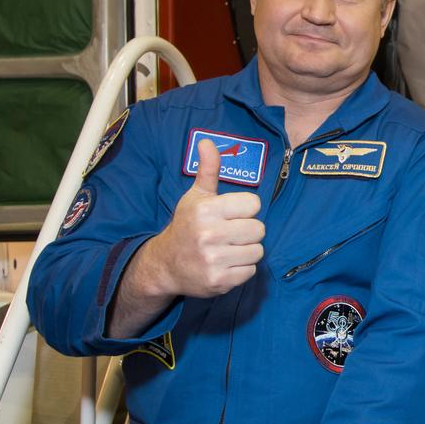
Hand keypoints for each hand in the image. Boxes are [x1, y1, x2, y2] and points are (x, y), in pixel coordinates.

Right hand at [148, 139, 264, 298]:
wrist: (165, 265)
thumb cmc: (187, 225)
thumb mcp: (196, 196)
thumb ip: (208, 170)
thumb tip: (207, 142)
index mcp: (206, 209)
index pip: (254, 204)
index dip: (245, 209)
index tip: (230, 215)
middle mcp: (209, 234)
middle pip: (259, 229)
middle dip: (248, 231)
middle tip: (229, 234)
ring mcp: (214, 260)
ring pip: (257, 251)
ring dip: (247, 250)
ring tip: (228, 249)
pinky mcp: (219, 281)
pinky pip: (250, 271)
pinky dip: (242, 269)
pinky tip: (226, 264)